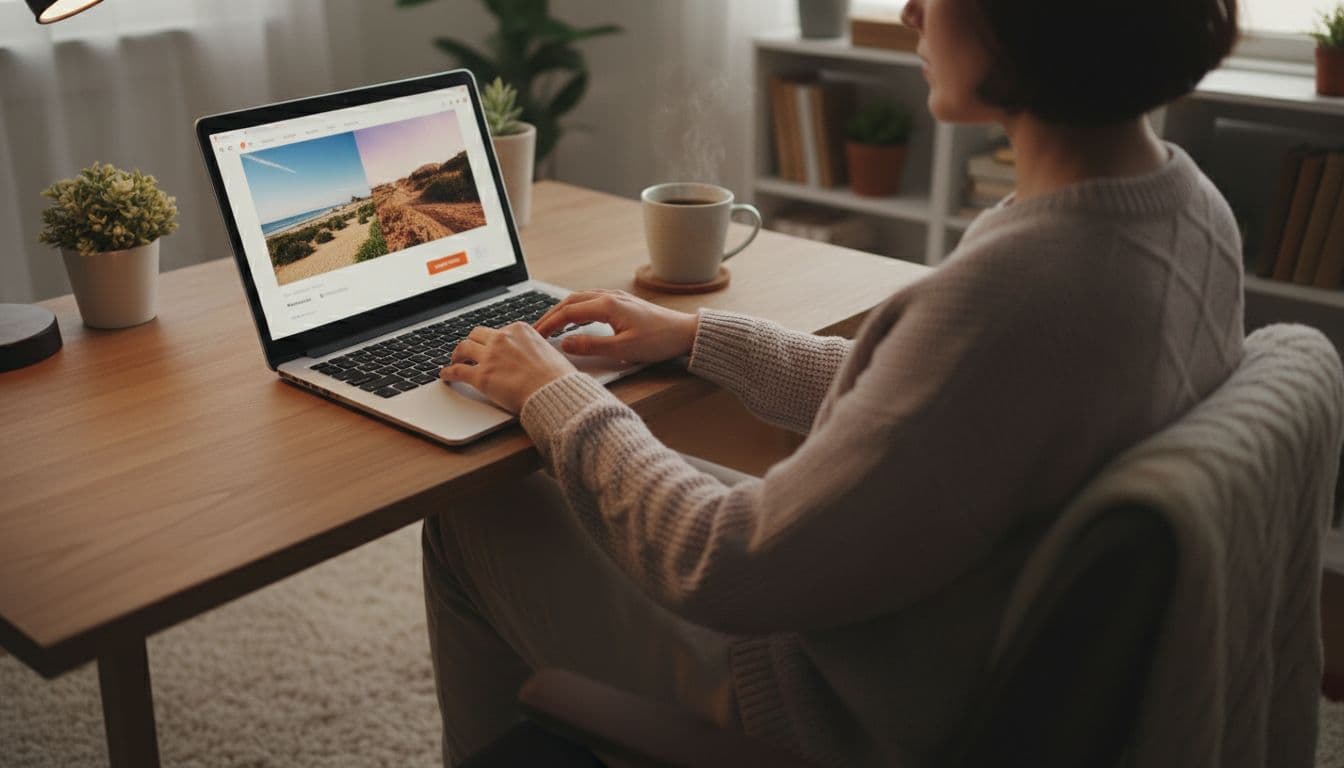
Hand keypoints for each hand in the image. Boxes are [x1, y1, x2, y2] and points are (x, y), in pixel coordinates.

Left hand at [440, 322, 577, 412]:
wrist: (555, 392)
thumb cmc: (557, 378)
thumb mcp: (549, 351)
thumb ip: (534, 349)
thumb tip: (532, 356)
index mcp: (519, 330)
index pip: (498, 331)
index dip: (491, 340)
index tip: (488, 346)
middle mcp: (502, 339)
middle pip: (476, 334)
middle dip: (471, 342)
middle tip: (467, 351)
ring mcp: (490, 357)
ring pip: (463, 348)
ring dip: (456, 354)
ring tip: (454, 361)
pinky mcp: (482, 377)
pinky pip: (457, 371)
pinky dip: (448, 373)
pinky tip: (445, 376)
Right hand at [533, 289, 698, 362]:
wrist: (684, 332)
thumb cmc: (658, 341)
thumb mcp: (623, 349)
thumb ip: (592, 346)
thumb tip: (564, 344)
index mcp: (607, 305)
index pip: (567, 312)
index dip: (548, 324)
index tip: (535, 336)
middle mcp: (609, 296)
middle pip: (570, 301)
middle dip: (551, 315)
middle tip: (536, 330)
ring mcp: (617, 297)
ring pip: (580, 298)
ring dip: (563, 309)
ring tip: (551, 323)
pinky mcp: (623, 302)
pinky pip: (591, 300)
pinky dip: (577, 307)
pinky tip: (576, 316)